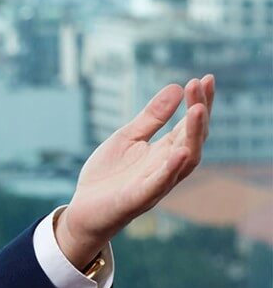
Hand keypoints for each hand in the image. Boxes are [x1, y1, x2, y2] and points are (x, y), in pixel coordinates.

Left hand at [56, 75, 214, 267]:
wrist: (84, 209)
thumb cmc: (109, 175)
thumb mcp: (127, 137)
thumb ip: (151, 117)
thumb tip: (175, 87)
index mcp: (165, 151)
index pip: (189, 125)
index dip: (199, 103)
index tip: (205, 78)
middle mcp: (167, 167)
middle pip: (193, 138)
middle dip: (200, 112)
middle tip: (202, 85)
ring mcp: (156, 184)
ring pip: (185, 161)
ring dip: (193, 135)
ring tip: (198, 110)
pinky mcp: (139, 199)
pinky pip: (160, 184)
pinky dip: (172, 168)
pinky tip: (181, 152)